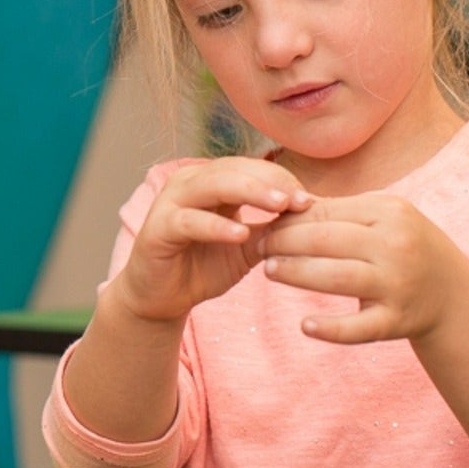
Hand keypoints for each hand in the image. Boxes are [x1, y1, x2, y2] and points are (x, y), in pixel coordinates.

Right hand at [110, 157, 313, 323]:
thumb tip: (311, 215)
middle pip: (234, 170)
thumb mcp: (246, 248)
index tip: (311, 200)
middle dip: (270, 181)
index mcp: (211, 181)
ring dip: (248, 192)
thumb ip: (271, 230)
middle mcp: (189, 183)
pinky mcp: (157, 229)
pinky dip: (216, 226)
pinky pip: (189, 221)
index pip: (251, 168)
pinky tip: (240, 234)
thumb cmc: (202, 267)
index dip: (282, 179)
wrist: (161, 299)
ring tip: (279, 205)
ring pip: (212, 185)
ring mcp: (170, 203)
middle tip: (301, 199)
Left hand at [259, 193, 468, 343]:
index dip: (289, 220)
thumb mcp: (383, 219)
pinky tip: (305, 326)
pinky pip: (359, 327)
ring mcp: (398, 284)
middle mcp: (396, 245)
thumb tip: (286, 204)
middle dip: (285, 243)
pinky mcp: (398, 320)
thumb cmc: (404, 247)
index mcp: (390, 213)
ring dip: (296, 274)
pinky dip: (331, 329)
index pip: (326, 214)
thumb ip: (339, 212)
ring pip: (336, 278)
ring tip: (269, 272)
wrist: (453, 294)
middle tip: (260, 247)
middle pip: (326, 241)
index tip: (264, 225)